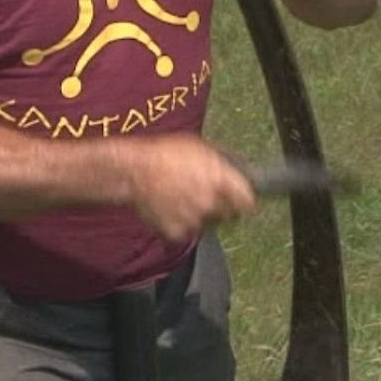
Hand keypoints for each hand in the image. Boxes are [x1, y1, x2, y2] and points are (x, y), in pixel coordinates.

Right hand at [122, 134, 256, 240]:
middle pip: (229, 216)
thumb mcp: (200, 147)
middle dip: (221, 209)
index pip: (248, 203)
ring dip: (200, 217)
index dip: (243, 201)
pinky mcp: (177, 233)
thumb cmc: (164, 154)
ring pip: (207, 226)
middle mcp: (212, 204)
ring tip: (182, 200)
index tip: (239, 200)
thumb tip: (239, 168)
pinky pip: (185, 233)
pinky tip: (169, 209)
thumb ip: (223, 162)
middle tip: (205, 198)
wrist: (132, 172)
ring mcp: (194, 221)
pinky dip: (179, 225)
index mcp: (222, 181)